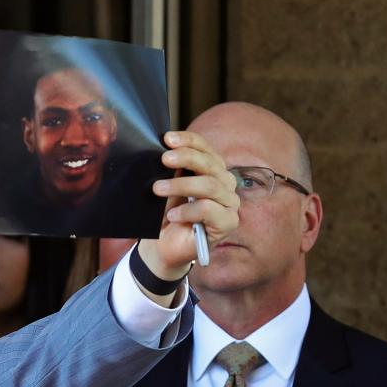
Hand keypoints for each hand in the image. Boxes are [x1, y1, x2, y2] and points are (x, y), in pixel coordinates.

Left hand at [138, 130, 239, 281]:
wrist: (163, 247)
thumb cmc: (166, 215)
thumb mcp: (167, 189)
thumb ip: (172, 170)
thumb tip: (165, 149)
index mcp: (213, 170)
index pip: (206, 148)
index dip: (188, 140)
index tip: (167, 138)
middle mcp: (225, 184)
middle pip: (210, 164)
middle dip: (186, 158)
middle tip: (163, 159)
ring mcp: (229, 203)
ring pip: (209, 185)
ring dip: (180, 185)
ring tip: (157, 189)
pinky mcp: (228, 223)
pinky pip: (208, 209)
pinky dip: (187, 211)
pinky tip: (171, 216)